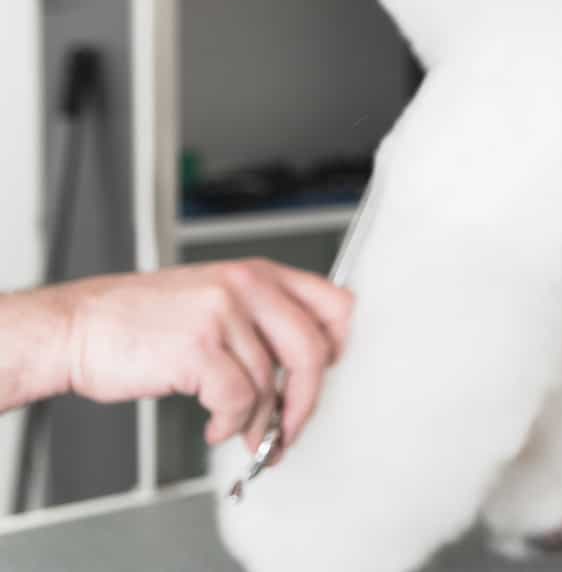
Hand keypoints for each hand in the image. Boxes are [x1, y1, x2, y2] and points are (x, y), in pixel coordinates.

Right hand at [49, 261, 352, 452]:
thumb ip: (260, 320)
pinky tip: (214, 426)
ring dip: (259, 423)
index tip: (325, 376)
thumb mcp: (213, 299)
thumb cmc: (139, 320)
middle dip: (304, 401)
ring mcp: (222, 314)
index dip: (339, 346)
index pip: (335, 303)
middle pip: (312, 350)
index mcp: (259, 274)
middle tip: (290, 427)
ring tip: (242, 433)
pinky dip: (230, 424)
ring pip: (270, 383)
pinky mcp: (198, 347)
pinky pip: (238, 400)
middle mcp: (247, 286)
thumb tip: (304, 369)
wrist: (76, 327)